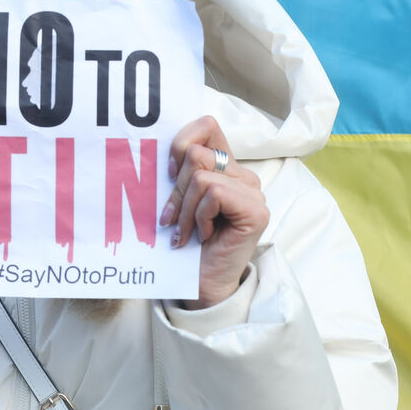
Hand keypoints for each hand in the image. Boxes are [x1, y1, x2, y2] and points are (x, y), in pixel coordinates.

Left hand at [160, 115, 268, 308]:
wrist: (200, 284)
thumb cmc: (186, 242)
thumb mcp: (178, 197)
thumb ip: (180, 169)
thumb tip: (155, 144)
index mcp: (226, 167)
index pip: (206, 125)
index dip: (181, 143)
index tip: (168, 174)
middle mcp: (243, 176)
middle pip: (197, 153)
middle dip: (175, 189)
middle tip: (170, 219)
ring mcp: (253, 193)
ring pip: (201, 175)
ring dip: (184, 209)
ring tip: (184, 232)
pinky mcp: (256, 210)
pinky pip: (213, 193)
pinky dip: (199, 216)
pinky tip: (203, 235)